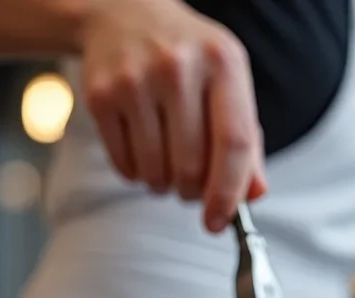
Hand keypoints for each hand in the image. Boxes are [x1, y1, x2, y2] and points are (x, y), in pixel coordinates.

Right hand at [79, 0, 267, 232]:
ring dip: (164, 185)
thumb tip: (253, 194)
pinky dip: (137, 174)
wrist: (124, 13)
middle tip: (192, 187)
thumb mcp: (227, 81)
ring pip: (156, 172)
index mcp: (223, 62)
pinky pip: (125, 165)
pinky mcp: (101, 95)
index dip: (230, 191)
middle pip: (192, 166)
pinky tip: (143, 150)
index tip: (220, 220)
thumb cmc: (188, 57)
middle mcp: (178, 67)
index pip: (235, 142)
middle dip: (194, 192)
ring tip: (167, 162)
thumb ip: (247, 138)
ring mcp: (135, 80)